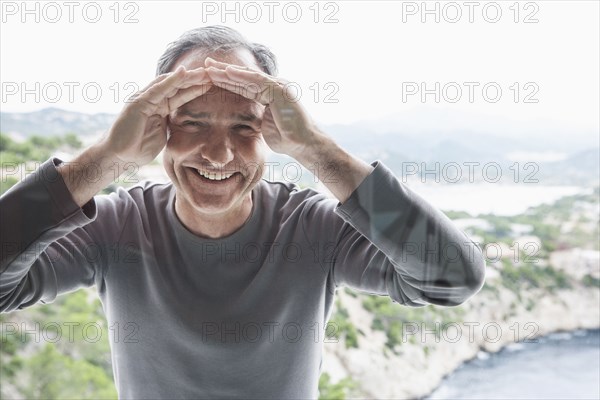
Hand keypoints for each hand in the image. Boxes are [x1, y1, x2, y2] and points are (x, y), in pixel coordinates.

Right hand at [102, 66, 212, 166]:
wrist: (120, 156)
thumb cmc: (139, 148)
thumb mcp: (162, 134)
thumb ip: (171, 124)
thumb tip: (187, 126)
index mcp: (159, 107)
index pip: (181, 94)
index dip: (196, 89)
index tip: (213, 84)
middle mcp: (152, 99)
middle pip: (177, 86)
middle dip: (195, 79)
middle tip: (213, 72)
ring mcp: (144, 99)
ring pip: (169, 83)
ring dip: (187, 77)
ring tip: (203, 71)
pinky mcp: (138, 102)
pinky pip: (158, 89)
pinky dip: (171, 81)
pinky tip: (183, 73)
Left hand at [204, 57, 322, 157]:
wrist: (303, 144)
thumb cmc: (287, 139)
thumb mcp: (265, 125)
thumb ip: (256, 118)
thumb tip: (244, 123)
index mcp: (270, 94)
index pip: (245, 85)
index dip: (227, 81)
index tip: (210, 77)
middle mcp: (274, 87)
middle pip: (245, 77)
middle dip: (224, 71)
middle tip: (206, 63)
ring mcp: (278, 87)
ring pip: (249, 76)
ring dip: (228, 71)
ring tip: (211, 66)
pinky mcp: (280, 90)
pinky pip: (257, 81)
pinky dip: (242, 76)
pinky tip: (228, 72)